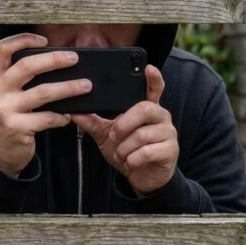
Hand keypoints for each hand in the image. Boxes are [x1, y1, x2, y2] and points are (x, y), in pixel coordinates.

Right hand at [0, 33, 91, 175]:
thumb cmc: (7, 116)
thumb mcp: (4, 94)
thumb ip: (17, 78)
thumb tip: (53, 60)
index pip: (3, 49)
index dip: (23, 40)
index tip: (44, 40)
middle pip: (26, 67)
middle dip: (54, 60)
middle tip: (74, 58)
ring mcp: (4, 110)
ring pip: (42, 92)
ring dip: (68, 88)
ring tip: (85, 86)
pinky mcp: (16, 127)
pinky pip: (46, 118)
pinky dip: (61, 116)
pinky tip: (69, 116)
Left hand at [72, 65, 177, 194]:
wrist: (140, 177)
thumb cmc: (126, 151)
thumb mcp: (105, 136)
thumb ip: (92, 123)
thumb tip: (74, 113)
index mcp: (146, 108)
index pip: (154, 88)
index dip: (153, 78)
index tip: (148, 68)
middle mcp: (160, 116)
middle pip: (144, 109)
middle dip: (124, 123)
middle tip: (113, 135)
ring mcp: (168, 133)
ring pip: (143, 134)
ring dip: (124, 147)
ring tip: (121, 154)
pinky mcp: (170, 150)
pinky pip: (148, 151)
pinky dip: (132, 159)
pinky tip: (130, 162)